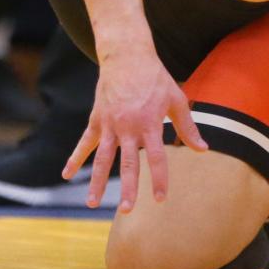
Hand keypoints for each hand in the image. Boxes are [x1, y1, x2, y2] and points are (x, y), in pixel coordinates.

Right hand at [62, 43, 207, 211]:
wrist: (127, 56)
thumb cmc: (156, 79)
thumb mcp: (176, 100)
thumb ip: (187, 127)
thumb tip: (203, 149)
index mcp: (150, 123)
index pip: (156, 157)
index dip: (158, 179)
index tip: (159, 199)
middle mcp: (128, 127)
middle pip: (127, 163)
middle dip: (127, 188)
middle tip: (126, 211)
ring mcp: (109, 124)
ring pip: (102, 158)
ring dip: (96, 181)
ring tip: (93, 204)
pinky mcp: (96, 119)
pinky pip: (84, 142)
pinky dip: (74, 158)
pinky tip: (65, 174)